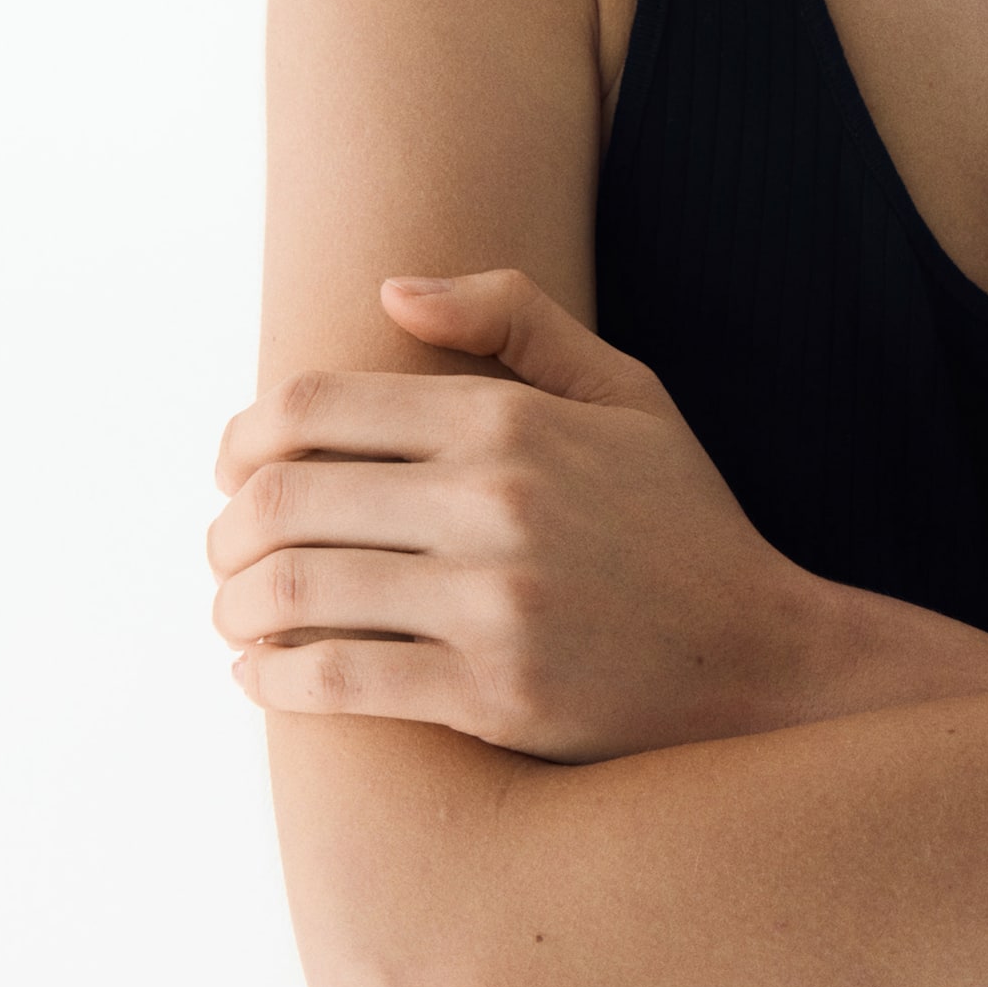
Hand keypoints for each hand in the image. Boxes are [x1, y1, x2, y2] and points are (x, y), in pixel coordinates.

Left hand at [211, 270, 817, 757]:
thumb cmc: (682, 521)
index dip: (244, 437)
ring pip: (295, 590)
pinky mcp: (493, 695)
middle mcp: (495, 503)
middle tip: (224, 553)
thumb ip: (516, 318)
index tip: (233, 469)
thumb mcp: (628, 393)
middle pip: (285, 499)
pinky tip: (264, 677)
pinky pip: (336, 680)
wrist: (763, 658)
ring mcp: (493, 603)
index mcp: (511, 421)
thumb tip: (390, 291)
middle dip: (226, 529)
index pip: (314, 408)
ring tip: (235, 615)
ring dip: (235, 605)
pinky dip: (273, 679)